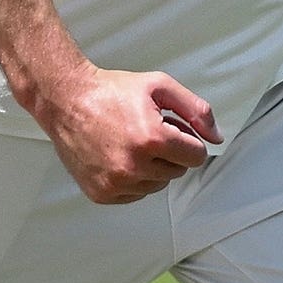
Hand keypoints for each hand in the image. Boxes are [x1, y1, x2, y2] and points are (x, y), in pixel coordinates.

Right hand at [43, 65, 216, 203]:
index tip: (172, 128)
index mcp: (152, 139)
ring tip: (131, 142)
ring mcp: (116, 183)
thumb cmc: (112, 91)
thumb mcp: (160, 87)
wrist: (66, 100)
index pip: (196, 156)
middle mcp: (134, 166)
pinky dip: (132, 179)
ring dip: (152, 167)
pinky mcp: (102, 193)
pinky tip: (118, 156)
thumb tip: (217, 137)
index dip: (187, 140)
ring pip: (157, 185)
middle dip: (170, 152)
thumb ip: (195, 110)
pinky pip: (134, 195)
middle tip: (147, 131)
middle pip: (178, 172)